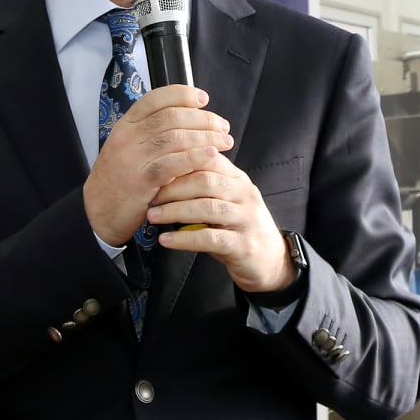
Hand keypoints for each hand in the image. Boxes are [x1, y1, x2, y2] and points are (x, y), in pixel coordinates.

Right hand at [83, 85, 234, 246]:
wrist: (97, 211)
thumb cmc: (118, 179)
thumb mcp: (127, 148)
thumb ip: (150, 133)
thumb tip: (187, 119)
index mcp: (126, 125)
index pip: (156, 98)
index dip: (183, 95)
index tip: (203, 98)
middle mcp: (128, 138)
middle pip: (172, 116)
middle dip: (203, 119)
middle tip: (222, 126)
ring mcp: (133, 159)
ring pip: (176, 137)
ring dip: (206, 137)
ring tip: (225, 141)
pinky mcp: (141, 181)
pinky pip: (173, 164)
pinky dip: (196, 158)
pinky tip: (212, 156)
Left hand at [147, 155, 294, 293]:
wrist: (270, 260)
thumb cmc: (238, 227)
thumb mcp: (226, 199)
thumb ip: (205, 184)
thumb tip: (165, 172)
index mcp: (238, 179)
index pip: (209, 158)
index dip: (180, 161)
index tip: (154, 168)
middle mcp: (244, 194)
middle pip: (205, 180)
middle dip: (172, 187)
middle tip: (149, 194)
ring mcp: (246, 219)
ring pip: (207, 208)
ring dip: (175, 211)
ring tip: (152, 216)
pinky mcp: (243, 245)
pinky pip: (210, 238)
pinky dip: (184, 239)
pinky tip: (166, 240)